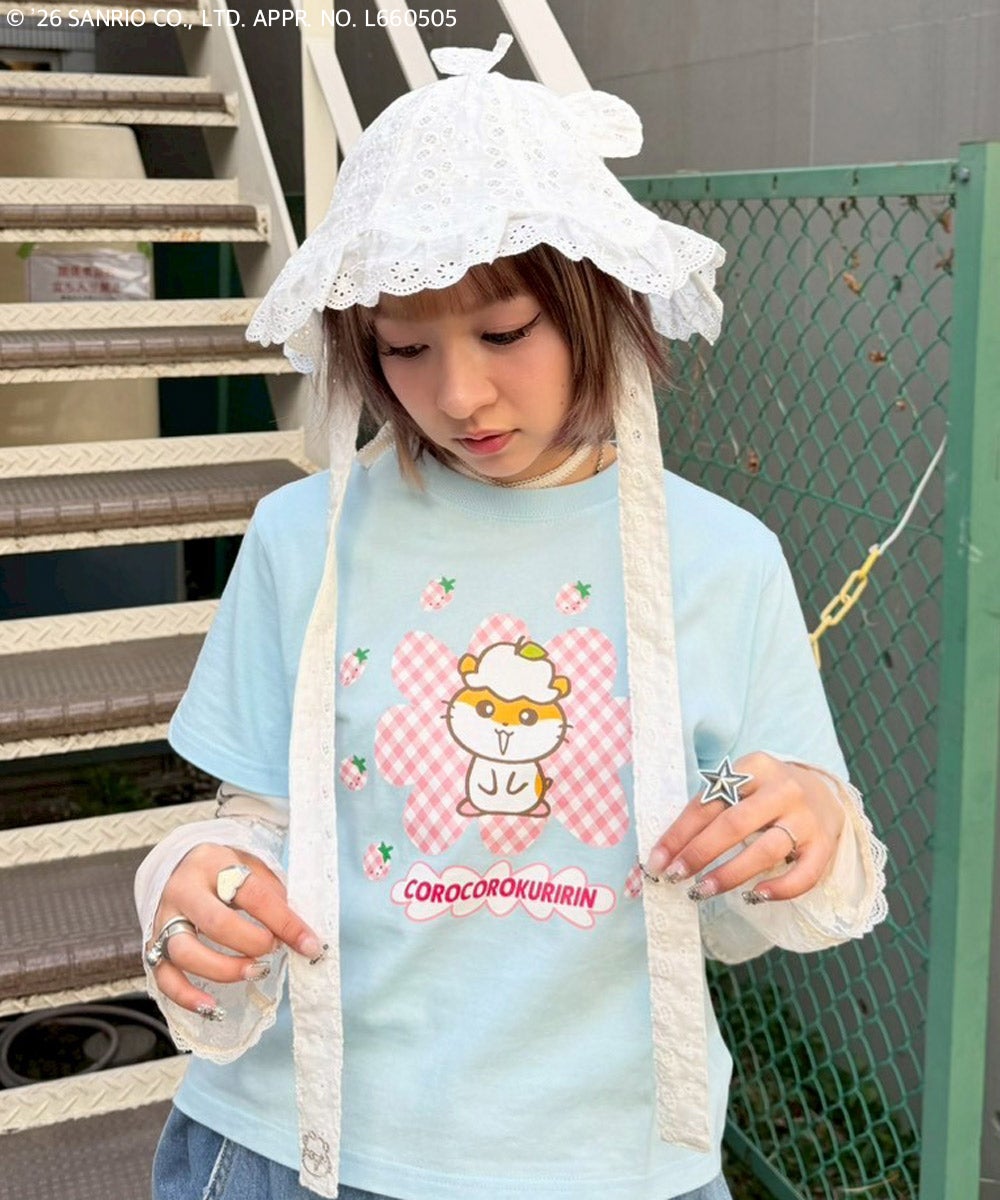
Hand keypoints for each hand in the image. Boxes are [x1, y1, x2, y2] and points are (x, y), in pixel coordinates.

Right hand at [148, 843, 323, 1016]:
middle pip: (216, 922)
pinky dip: (185, 995)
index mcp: (213, 863)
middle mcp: (184, 890)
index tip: (309, 944)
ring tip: (252, 972)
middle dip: (251, 942)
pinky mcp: (152, 944)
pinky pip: (164, 976)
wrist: (179, 866)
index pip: (254, 894)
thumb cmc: (223, 870)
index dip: (285, 921)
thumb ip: (273, 894)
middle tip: (272, 949)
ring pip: (185, 951)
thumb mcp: (251, 866)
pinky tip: (210, 1007)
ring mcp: (164, 918)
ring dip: (223, 969)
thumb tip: (299, 933)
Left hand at [646, 752, 845, 901]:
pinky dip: (779, 889)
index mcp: (755, 767)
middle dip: (699, 853)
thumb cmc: (766, 794)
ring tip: (702, 891)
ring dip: (729, 874)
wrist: (824, 793)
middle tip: (674, 876)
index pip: (709, 802)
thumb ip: (710, 808)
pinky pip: (804, 874)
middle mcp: (783, 789)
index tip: (657, 860)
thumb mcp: (740, 786)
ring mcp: (806, 818)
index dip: (679, 833)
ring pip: (765, 850)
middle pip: (734, 824)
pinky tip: (753, 897)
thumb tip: (667, 850)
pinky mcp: (824, 845)